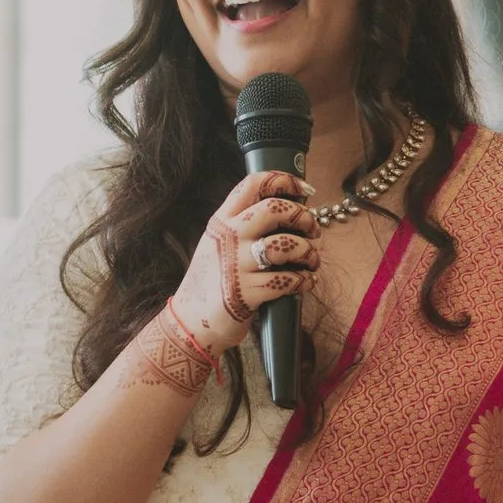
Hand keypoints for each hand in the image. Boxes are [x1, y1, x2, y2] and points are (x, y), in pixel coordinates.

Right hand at [170, 168, 315, 358]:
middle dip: (302, 216)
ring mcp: (236, 265)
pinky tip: (306, 282)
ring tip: (312, 260)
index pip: (253, 183)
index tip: (305, 191)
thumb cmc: (211, 281)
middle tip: (312, 229)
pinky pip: (286, 280)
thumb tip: (286, 212)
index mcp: (221, 221)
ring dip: (308, 252)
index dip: (285, 180)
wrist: (190, 322)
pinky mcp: (246, 293)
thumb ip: (240, 225)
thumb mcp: (216, 243)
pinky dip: (304, 280)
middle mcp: (228, 238)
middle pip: (274, 208)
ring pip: (285, 245)